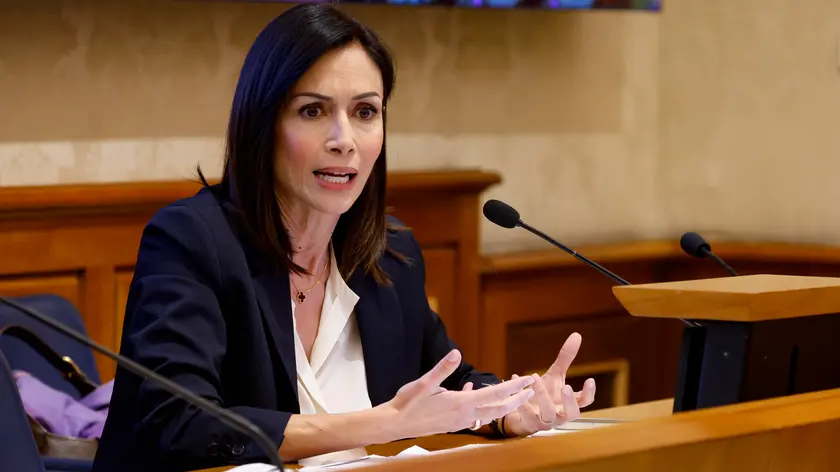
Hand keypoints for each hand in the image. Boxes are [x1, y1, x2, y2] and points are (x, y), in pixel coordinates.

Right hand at [383, 349, 535, 439]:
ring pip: (489, 415)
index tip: (528, 379)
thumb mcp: (425, 382)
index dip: (514, 387)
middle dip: (517, 400)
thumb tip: (457, 353)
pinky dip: (481, 406)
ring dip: (503, 405)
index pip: (495, 394)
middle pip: (499, 409)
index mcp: (461, 403)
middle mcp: (465, 415)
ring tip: (514, 396)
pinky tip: (471, 392)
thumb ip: (443, 368)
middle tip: (532, 390)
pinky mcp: (453, 424)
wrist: (395, 424)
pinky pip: (475, 415)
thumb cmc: (409, 402)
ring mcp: (460, 422)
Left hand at [503, 333, 596, 436]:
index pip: (585, 402)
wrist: (521, 412)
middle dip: (570, 401)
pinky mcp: (530, 425)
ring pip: (548, 414)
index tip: (590, 379)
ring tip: (533, 376)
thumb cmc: (543, 394)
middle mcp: (560, 415)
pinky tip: (516, 383)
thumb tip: (577, 335)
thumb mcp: (554, 376)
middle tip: (566, 387)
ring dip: (542, 395)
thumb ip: (565, 359)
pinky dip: (521, 400)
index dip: (589, 393)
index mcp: (568, 404)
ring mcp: (546, 422)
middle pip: (572, 413)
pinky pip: (527, 417)